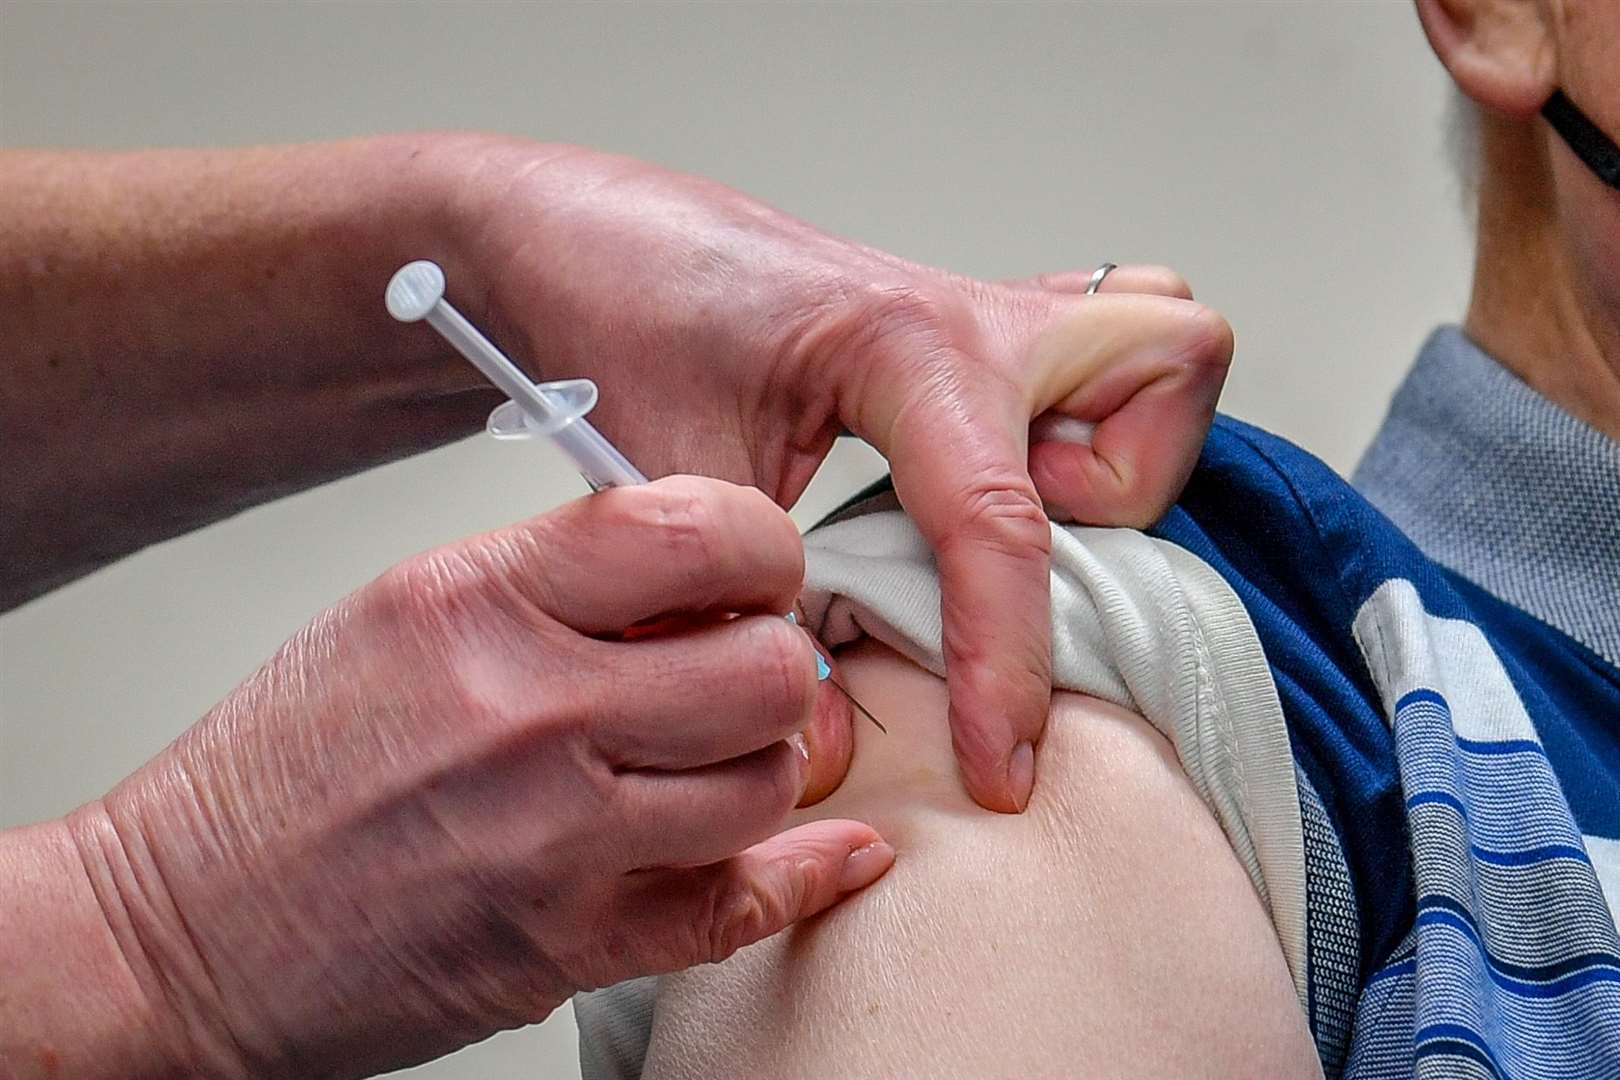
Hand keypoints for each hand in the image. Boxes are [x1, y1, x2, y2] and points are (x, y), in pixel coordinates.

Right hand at [63, 477, 892, 1078]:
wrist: (179, 925)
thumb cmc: (286, 766)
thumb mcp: (406, 612)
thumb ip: (561, 582)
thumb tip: (705, 579)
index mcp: (481, 598)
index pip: (702, 530)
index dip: (764, 548)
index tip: (757, 573)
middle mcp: (528, 710)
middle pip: (766, 666)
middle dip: (774, 665)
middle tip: (744, 675)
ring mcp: (556, 837)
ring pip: (771, 782)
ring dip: (766, 770)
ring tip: (718, 762)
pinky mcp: (569, 946)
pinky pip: (744, 903)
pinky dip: (804, 876)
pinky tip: (825, 853)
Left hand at [430, 138, 1232, 810]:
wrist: (585, 234)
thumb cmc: (624, 313)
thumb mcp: (673, 476)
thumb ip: (742, 609)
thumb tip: (825, 740)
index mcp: (902, 342)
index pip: (996, 518)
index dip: (1005, 664)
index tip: (998, 766)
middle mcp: (969, 314)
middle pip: (1170, 363)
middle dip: (1129, 484)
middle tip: (1019, 539)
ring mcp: (981, 313)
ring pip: (1159, 343)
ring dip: (1123, 445)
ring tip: (1014, 503)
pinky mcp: (970, 332)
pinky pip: (1099, 353)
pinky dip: (1089, 425)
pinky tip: (996, 479)